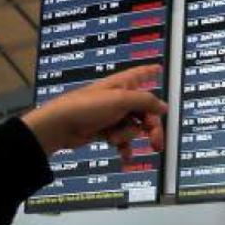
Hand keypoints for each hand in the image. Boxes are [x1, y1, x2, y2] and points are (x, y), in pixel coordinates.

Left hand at [21, 65, 167, 161]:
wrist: (61, 126)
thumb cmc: (87, 106)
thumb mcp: (120, 100)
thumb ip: (145, 101)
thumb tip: (163, 107)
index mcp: (123, 84)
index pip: (141, 73)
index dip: (151, 70)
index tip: (160, 68)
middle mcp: (120, 98)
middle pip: (145, 110)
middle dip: (152, 127)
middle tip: (156, 143)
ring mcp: (113, 115)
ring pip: (135, 127)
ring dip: (129, 136)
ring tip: (116, 140)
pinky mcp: (106, 130)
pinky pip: (123, 139)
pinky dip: (124, 147)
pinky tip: (124, 156)